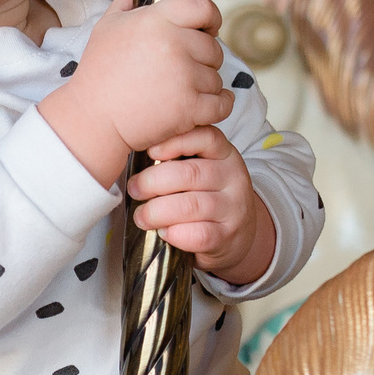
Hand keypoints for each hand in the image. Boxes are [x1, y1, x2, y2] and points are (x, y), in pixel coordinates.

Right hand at [40, 0, 233, 185]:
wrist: (93, 118)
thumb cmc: (99, 73)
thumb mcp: (107, 26)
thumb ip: (127, 4)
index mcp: (156, 20)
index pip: (202, 6)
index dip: (211, 17)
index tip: (209, 28)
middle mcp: (173, 44)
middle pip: (213, 47)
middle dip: (203, 58)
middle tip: (183, 68)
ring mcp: (184, 77)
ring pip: (216, 77)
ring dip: (205, 85)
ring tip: (180, 90)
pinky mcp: (190, 108)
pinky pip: (222, 104)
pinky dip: (219, 106)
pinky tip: (208, 104)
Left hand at [128, 125, 276, 286]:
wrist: (239, 235)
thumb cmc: (208, 198)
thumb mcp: (202, 171)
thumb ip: (178, 161)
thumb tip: (135, 155)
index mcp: (225, 155)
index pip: (206, 138)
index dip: (176, 142)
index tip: (150, 150)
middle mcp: (233, 178)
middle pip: (190, 174)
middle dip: (153, 182)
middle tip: (135, 189)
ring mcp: (233, 209)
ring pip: (190, 206)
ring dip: (157, 212)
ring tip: (141, 217)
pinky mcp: (228, 236)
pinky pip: (198, 234)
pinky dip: (174, 233)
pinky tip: (163, 232)